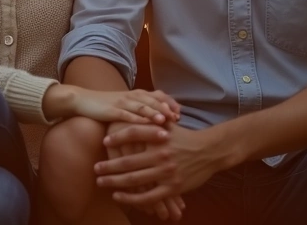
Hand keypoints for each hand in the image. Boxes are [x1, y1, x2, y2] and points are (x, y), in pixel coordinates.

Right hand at [65, 86, 181, 124]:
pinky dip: (135, 119)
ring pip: (141, 106)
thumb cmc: (106, 105)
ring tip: (165, 120)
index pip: (159, 95)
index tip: (181, 114)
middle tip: (178, 118)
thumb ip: (142, 108)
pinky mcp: (111, 110)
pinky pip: (125, 115)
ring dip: (153, 113)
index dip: (170, 103)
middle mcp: (132, 96)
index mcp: (137, 94)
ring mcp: (121, 102)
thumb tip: (161, 119)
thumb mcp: (126, 105)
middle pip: (153, 100)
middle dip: (166, 108)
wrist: (82, 100)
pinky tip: (142, 125)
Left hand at [97, 124, 224, 207]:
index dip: (117, 137)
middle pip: (128, 161)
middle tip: (96, 169)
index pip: (133, 134)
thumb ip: (151, 118)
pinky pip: (148, 197)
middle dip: (109, 166)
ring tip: (101, 182)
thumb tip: (132, 108)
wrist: (210, 151)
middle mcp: (161, 155)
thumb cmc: (185, 137)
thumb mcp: (169, 124)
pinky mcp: (172, 188)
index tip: (104, 141)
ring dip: (114, 182)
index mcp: (159, 137)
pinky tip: (118, 196)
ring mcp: (166, 173)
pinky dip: (131, 198)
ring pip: (135, 180)